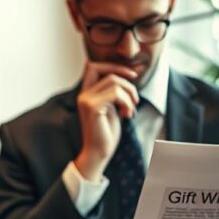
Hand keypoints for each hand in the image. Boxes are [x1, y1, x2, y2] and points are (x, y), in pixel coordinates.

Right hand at [74, 61, 138, 180]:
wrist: (98, 153)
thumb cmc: (106, 132)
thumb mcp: (110, 107)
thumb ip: (112, 92)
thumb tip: (126, 75)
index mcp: (86, 93)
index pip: (93, 66)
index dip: (114, 66)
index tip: (132, 76)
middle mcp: (83, 94)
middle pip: (107, 72)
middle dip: (127, 81)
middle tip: (135, 98)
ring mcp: (86, 100)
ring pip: (114, 82)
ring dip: (129, 95)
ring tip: (130, 111)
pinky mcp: (93, 108)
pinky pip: (116, 94)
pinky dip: (127, 103)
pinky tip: (126, 115)